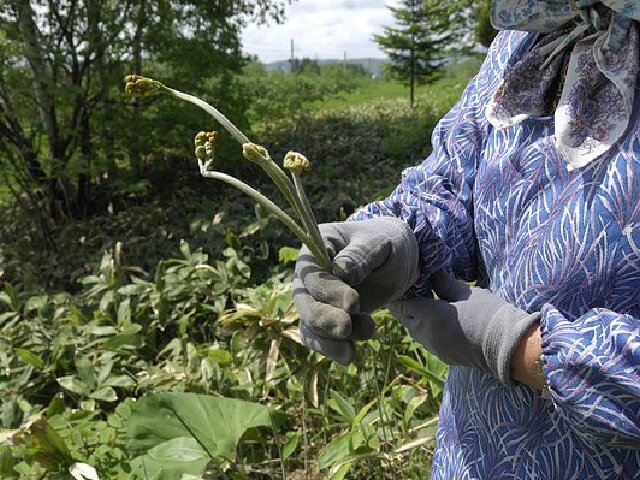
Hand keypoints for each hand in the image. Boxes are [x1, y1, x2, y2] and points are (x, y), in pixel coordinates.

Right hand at [294, 217, 418, 363]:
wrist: (393, 260)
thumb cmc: (384, 244)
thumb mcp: (378, 244)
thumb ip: (360, 255)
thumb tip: (341, 270)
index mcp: (315, 247)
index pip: (311, 273)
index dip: (328, 290)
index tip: (354, 302)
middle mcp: (308, 274)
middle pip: (305, 302)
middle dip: (324, 319)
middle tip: (347, 328)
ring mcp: (314, 298)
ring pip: (310, 325)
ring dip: (331, 338)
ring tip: (367, 332)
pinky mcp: (325, 318)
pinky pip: (318, 338)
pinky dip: (331, 349)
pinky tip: (350, 355)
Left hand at [389, 271, 539, 384]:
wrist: (508, 348)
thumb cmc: (488, 315)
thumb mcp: (466, 293)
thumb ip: (444, 283)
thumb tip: (432, 272)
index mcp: (428, 315)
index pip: (401, 303)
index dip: (400, 292)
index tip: (402, 281)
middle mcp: (425, 334)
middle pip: (404, 317)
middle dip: (403, 304)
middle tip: (407, 289)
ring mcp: (433, 347)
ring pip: (413, 330)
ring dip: (412, 317)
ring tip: (419, 301)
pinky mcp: (443, 355)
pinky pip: (425, 340)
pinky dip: (423, 329)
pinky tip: (433, 319)